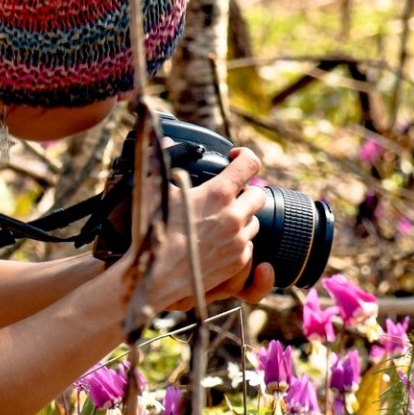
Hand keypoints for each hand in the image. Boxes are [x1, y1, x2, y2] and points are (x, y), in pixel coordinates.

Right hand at [114, 145, 273, 309]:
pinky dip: (237, 241)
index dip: (245, 156)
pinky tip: (218, 241)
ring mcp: (239, 240)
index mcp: (219, 193)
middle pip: (258, 194)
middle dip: (246, 192)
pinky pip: (247, 245)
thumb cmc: (155, 231)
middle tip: (230, 194)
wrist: (157, 275)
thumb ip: (163, 160)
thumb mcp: (157, 190)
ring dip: (242, 217)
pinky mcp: (238, 261)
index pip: (250, 163)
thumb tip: (165, 140)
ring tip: (220, 220)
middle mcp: (235, 215)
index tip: (235, 158)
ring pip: (254, 221)